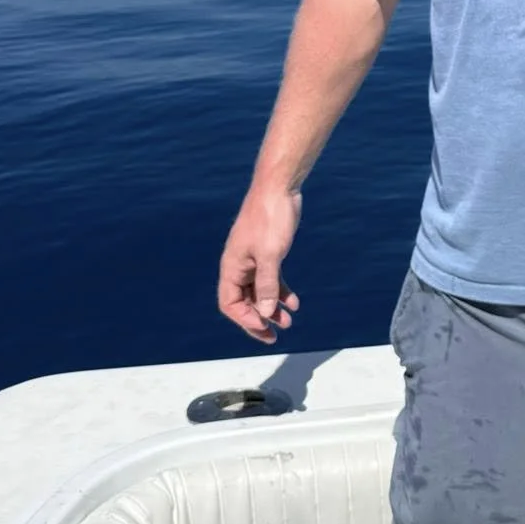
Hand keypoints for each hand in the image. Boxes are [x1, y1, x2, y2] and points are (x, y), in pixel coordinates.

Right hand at [218, 186, 302, 343]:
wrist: (280, 188)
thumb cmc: (271, 217)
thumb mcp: (271, 254)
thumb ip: (268, 284)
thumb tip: (266, 312)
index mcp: (232, 266)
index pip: (230, 303)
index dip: (245, 319)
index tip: (264, 328)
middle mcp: (239, 265)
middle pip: (244, 301)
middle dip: (259, 319)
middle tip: (274, 336)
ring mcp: (253, 259)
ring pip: (260, 291)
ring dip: (272, 308)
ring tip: (289, 322)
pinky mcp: (268, 252)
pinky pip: (271, 279)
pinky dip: (281, 291)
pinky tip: (294, 302)